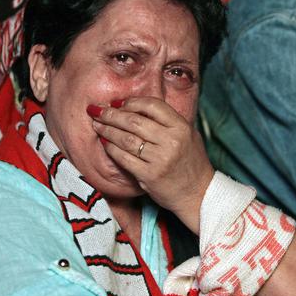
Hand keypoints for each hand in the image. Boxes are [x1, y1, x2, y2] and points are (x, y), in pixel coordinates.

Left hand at [88, 97, 214, 233]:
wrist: (198, 193)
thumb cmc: (191, 162)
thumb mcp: (188, 134)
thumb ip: (167, 121)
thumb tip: (136, 108)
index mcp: (181, 127)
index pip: (152, 106)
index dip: (132, 102)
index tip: (119, 103)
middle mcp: (171, 141)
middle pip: (134, 121)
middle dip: (111, 115)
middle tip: (97, 111)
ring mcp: (160, 159)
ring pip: (126, 139)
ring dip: (108, 130)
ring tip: (97, 125)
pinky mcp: (149, 175)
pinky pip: (124, 158)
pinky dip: (112, 149)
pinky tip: (105, 143)